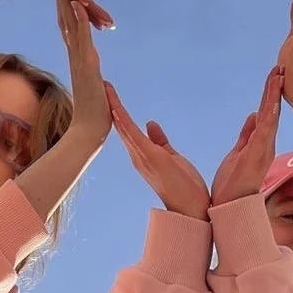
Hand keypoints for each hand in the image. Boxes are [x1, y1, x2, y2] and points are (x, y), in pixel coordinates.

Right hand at [55, 0, 111, 146]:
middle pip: (65, 22)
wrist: (89, 131)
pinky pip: (82, 37)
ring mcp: (79, 59)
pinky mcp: (86, 64)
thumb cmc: (94, 117)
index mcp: (80, 61)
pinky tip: (76, 5)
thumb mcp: (97, 92)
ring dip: (65, 3)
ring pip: (71, 26)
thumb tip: (100, 83)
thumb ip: (96, 83)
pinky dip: (79, 20)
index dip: (65, 11)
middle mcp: (76, 57)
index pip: (70, 31)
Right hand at [105, 84, 210, 219]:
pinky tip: (116, 107)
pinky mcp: (150, 157)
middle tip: (100, 83)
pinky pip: (133, 135)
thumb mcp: (172, 157)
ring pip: (123, 127)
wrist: (192, 209)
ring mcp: (142, 157)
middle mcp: (138, 156)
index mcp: (143, 154)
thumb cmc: (184, 186)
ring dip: (114, 107)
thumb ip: (160, 140)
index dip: (117, 109)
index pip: (127, 128)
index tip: (109, 92)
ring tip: (105, 88)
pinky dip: (124, 120)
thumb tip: (151, 124)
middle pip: (120, 126)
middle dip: (110, 104)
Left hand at [211, 66, 282, 205]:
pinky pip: (264, 133)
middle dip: (274, 89)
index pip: (267, 113)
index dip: (270, 94)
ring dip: (273, 97)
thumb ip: (247, 134)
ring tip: (278, 77)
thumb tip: (253, 114)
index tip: (274, 75)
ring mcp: (262, 150)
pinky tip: (271, 103)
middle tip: (280, 68)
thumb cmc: (232, 184)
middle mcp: (265, 145)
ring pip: (270, 118)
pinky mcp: (256, 156)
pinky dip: (268, 117)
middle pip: (271, 111)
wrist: (230, 208)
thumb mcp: (238, 152)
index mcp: (260, 143)